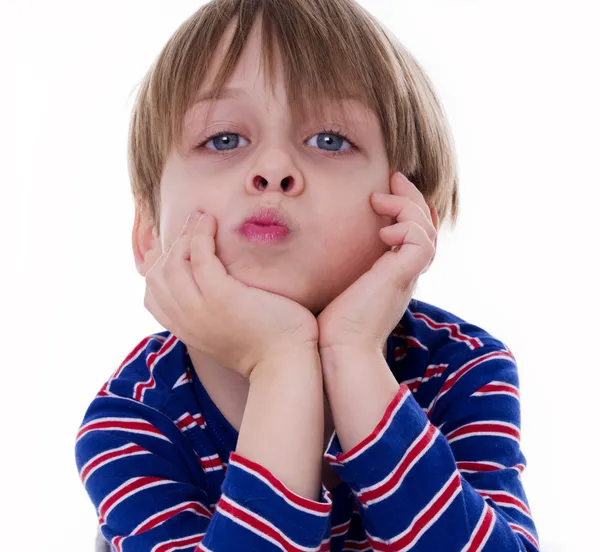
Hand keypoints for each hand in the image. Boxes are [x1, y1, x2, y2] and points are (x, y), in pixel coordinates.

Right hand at [144, 212, 318, 378]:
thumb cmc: (268, 345)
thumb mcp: (228, 333)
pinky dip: (201, 234)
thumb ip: (212, 316)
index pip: (152, 297)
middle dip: (171, 246)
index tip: (174, 248)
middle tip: (191, 226)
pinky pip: (199, 256)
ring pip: (173, 263)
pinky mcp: (222, 296)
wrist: (287, 365)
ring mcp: (201, 309)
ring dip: (185, 235)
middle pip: (157, 276)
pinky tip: (212, 223)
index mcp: (187, 331)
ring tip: (201, 220)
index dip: (157, 268)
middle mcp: (187, 321)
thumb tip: (212, 293)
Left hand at [317, 172, 437, 352]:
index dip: (408, 210)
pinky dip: (405, 226)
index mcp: (393, 275)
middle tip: (393, 178)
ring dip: (407, 206)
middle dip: (411, 197)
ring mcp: (407, 275)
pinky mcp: (402, 276)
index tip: (386, 190)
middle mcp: (406, 273)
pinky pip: (420, 240)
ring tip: (380, 198)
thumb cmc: (330, 326)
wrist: (339, 351)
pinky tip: (382, 230)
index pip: (415, 234)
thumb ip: (340, 268)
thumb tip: (317, 247)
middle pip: (426, 225)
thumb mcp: (337, 287)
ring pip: (427, 228)